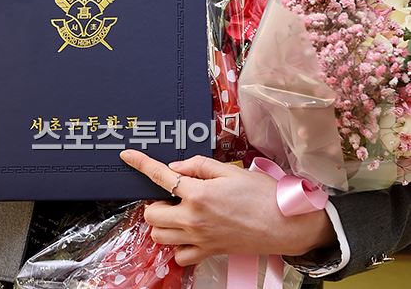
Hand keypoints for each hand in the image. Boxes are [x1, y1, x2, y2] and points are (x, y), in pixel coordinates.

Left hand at [120, 151, 335, 265]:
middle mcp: (193, 218)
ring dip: (162, 222)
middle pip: (151, 214)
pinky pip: (179, 255)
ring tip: (178, 211)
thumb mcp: (230, 170)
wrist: (284, 224)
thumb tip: (175, 168)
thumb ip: (198, 166)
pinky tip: (188, 232)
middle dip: (153, 202)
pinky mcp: (208, 252)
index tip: (127, 155)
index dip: (140, 163)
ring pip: (160, 236)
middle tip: (169, 194)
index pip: (159, 176)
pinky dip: (177, 245)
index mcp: (198, 193)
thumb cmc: (261, 194)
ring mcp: (199, 239)